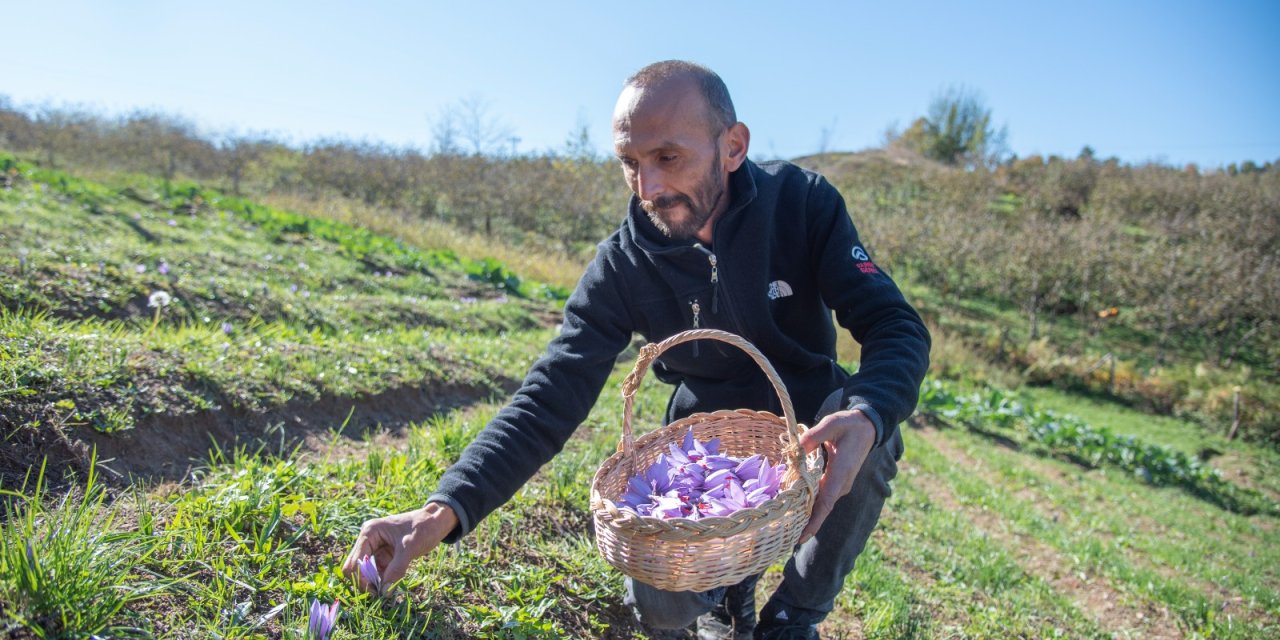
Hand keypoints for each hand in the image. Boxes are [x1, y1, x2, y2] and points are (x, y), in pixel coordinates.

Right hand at [342, 501, 458, 592]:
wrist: (437, 521)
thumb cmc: (423, 527)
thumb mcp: (410, 548)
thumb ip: (396, 569)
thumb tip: (384, 592)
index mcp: (370, 532)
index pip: (355, 561)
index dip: (361, 578)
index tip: (375, 591)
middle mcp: (368, 540)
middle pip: (356, 567)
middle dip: (365, 582)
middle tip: (380, 594)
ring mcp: (376, 548)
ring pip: (366, 572)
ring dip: (373, 583)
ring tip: (387, 592)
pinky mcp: (384, 555)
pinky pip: (377, 572)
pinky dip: (381, 581)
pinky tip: (391, 587)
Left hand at [796, 408, 875, 542]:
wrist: (867, 427)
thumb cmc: (849, 424)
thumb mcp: (832, 423)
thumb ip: (814, 435)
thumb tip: (797, 447)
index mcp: (841, 473)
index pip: (826, 503)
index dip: (814, 521)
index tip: (802, 537)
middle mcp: (841, 484)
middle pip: (820, 508)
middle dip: (804, 522)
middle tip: (782, 536)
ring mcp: (840, 484)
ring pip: (821, 503)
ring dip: (805, 514)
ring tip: (785, 525)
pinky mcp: (837, 482)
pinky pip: (822, 496)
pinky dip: (809, 503)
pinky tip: (794, 507)